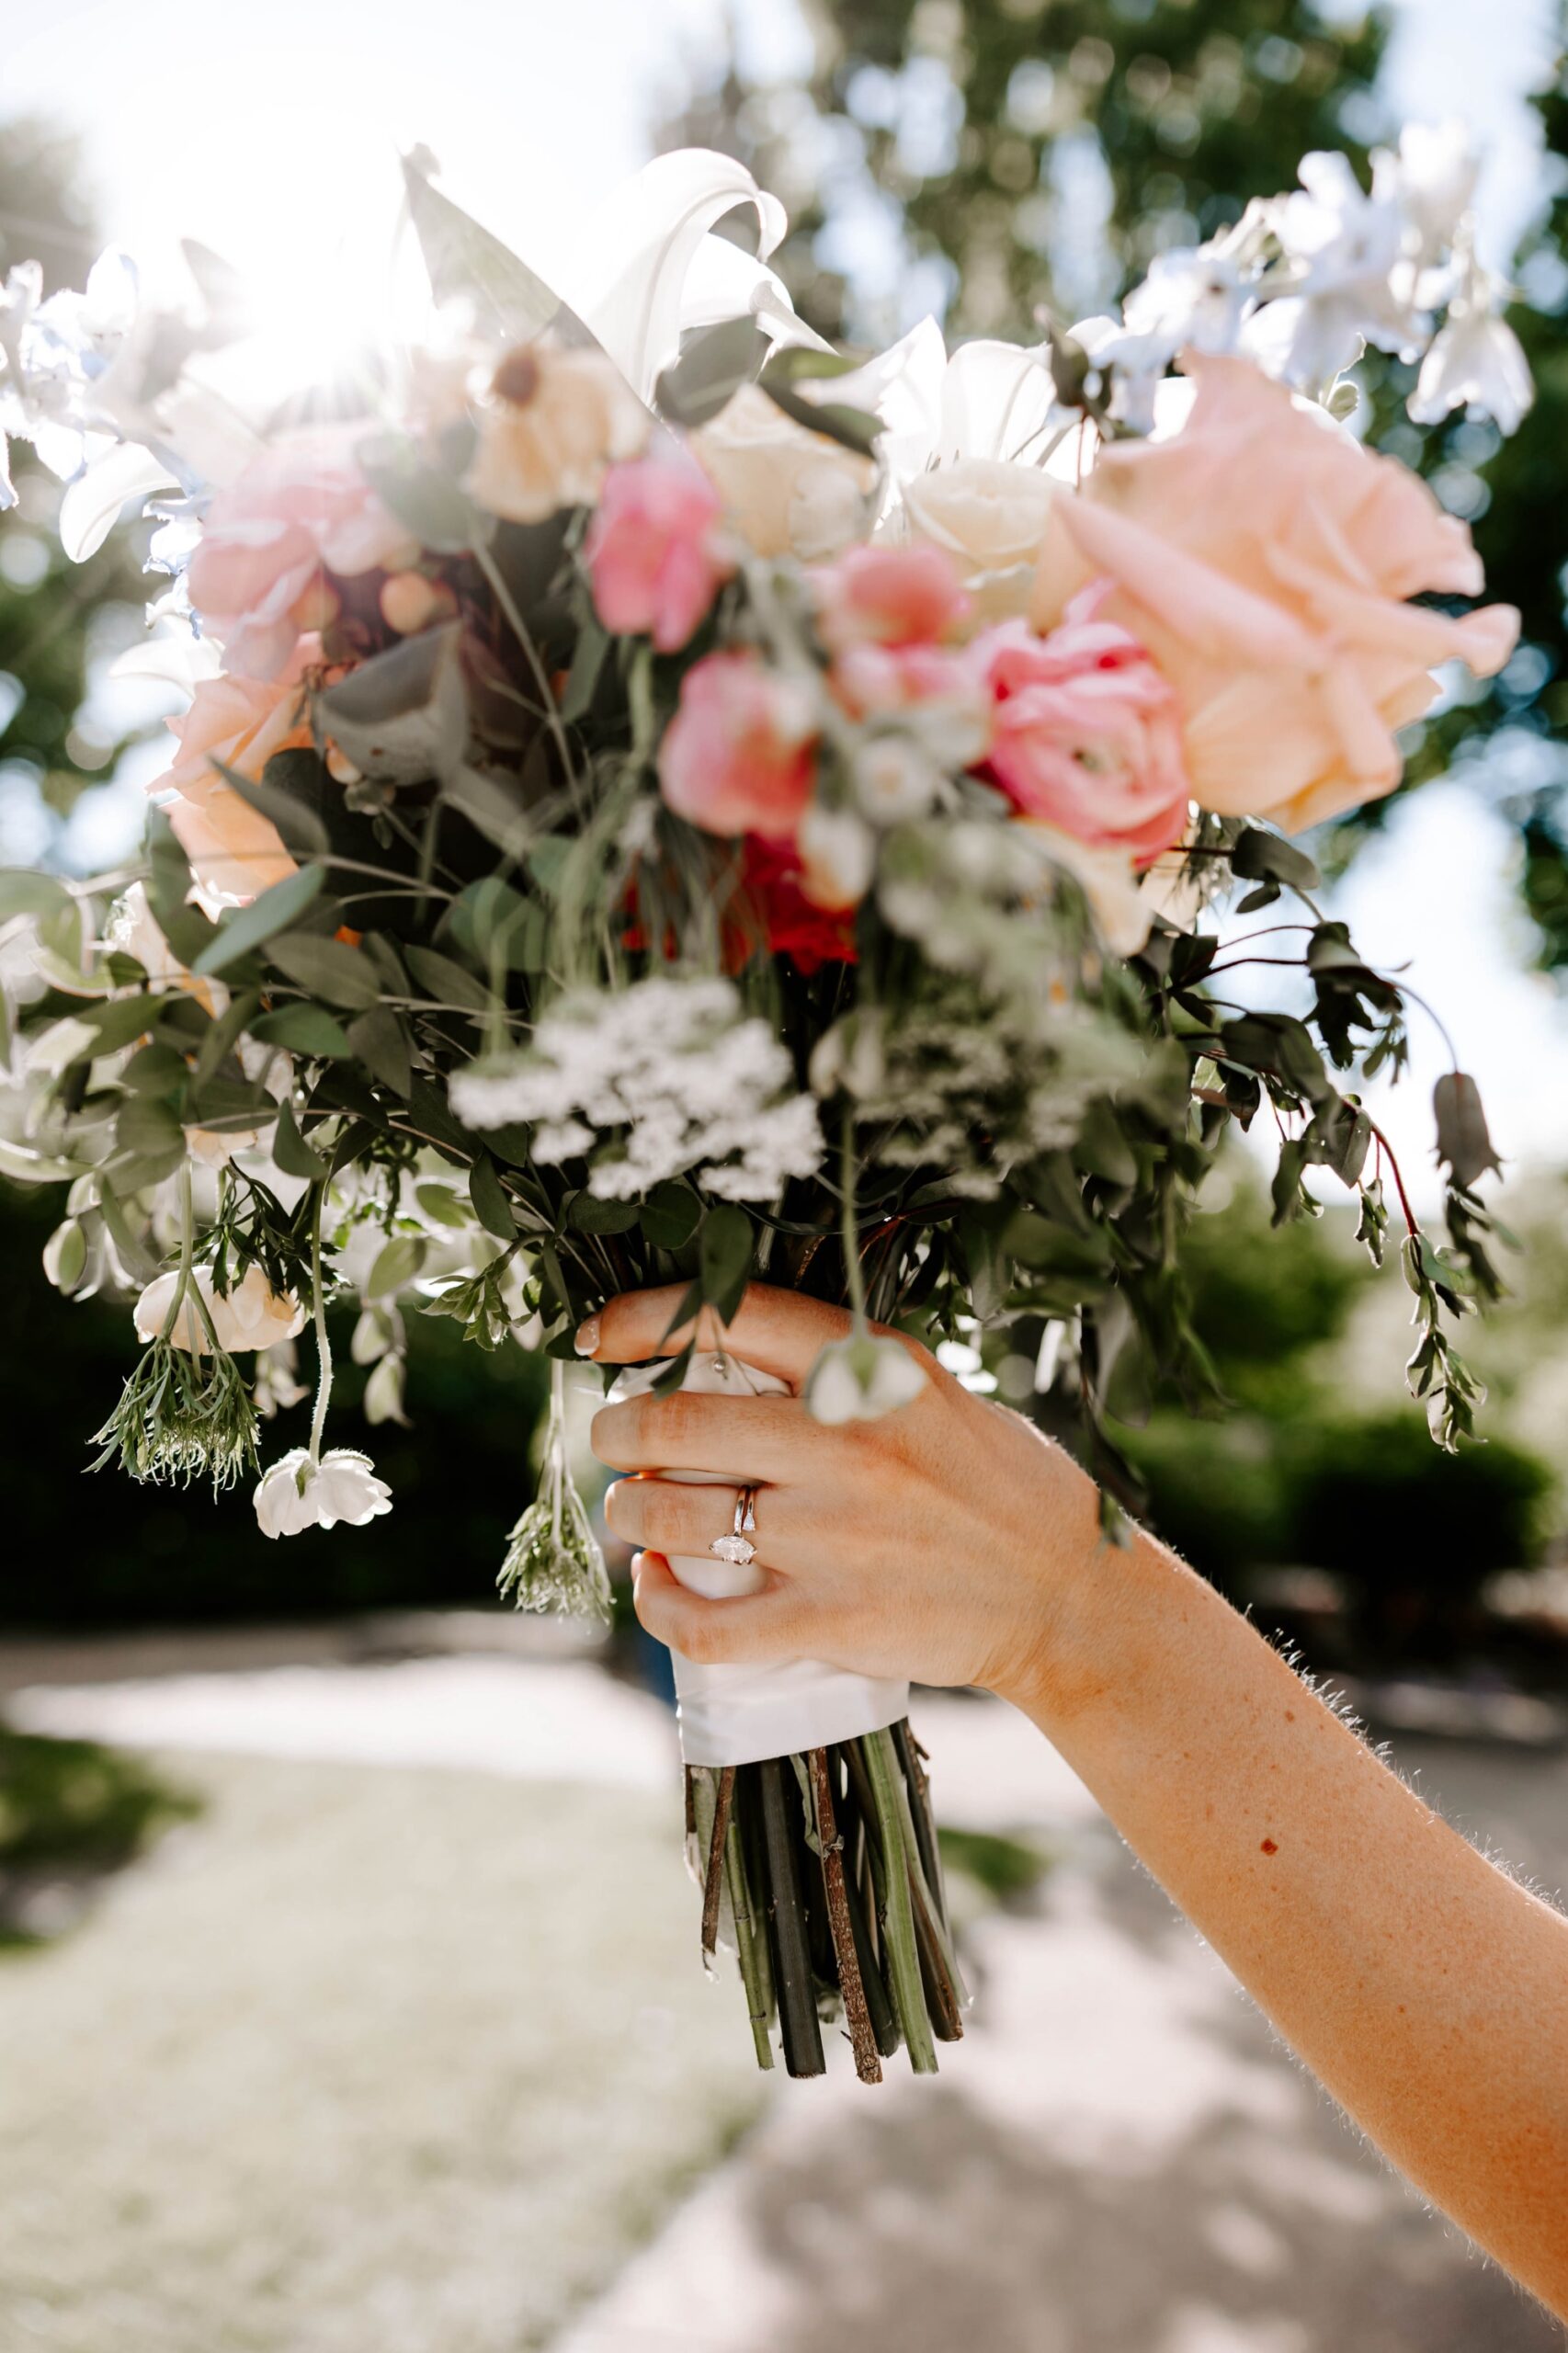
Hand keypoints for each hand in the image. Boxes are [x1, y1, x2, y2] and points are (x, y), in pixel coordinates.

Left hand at [581, 1283, 1103, 1706]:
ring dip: (628, 1514)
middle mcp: (846, 1445)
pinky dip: (657, 1607)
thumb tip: (718, 1359)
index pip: (731, 1317)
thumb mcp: (930, 1393)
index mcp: (871, 1372)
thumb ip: (839, 1372)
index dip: (644, 1321)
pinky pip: (702, 1623)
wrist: (1067, 1596)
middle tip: (613, 1440)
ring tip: (633, 1512)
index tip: (599, 1337)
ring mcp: (832, 1537)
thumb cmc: (996, 1485)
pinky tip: (656, 1589)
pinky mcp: (829, 1621)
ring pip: (670, 1520)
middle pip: (673, 1425)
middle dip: (618, 1432)